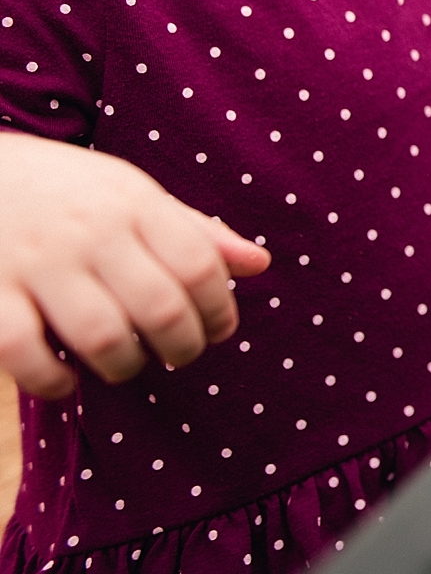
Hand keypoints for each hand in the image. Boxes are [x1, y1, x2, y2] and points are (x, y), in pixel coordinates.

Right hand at [0, 135, 269, 397]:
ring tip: (123, 363)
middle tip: (175, 354)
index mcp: (129, 200)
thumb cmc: (60, 191)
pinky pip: (30, 357)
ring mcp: (36, 262)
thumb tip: (259, 263)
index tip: (216, 328)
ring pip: (104, 339)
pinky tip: (63, 377)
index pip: (199, 265)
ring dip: (125, 367)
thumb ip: (189, 230)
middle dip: (182, 348)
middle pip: (162, 309)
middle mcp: (87, 229)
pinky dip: (53, 382)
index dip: (219, 309)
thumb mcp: (125, 192)